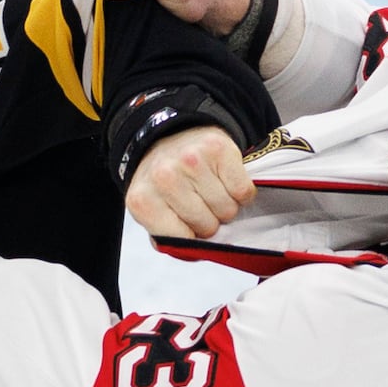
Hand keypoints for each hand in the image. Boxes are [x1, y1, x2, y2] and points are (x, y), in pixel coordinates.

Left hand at [124, 125, 254, 238]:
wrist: (170, 136)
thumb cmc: (164, 182)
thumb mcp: (153, 213)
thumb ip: (169, 238)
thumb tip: (197, 250)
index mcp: (143, 201)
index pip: (183, 240)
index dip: (191, 235)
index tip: (186, 221)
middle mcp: (165, 178)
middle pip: (209, 226)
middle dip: (209, 220)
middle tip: (200, 202)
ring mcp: (192, 160)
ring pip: (229, 209)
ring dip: (225, 205)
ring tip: (210, 189)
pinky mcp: (218, 148)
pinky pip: (244, 191)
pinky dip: (240, 191)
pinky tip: (224, 180)